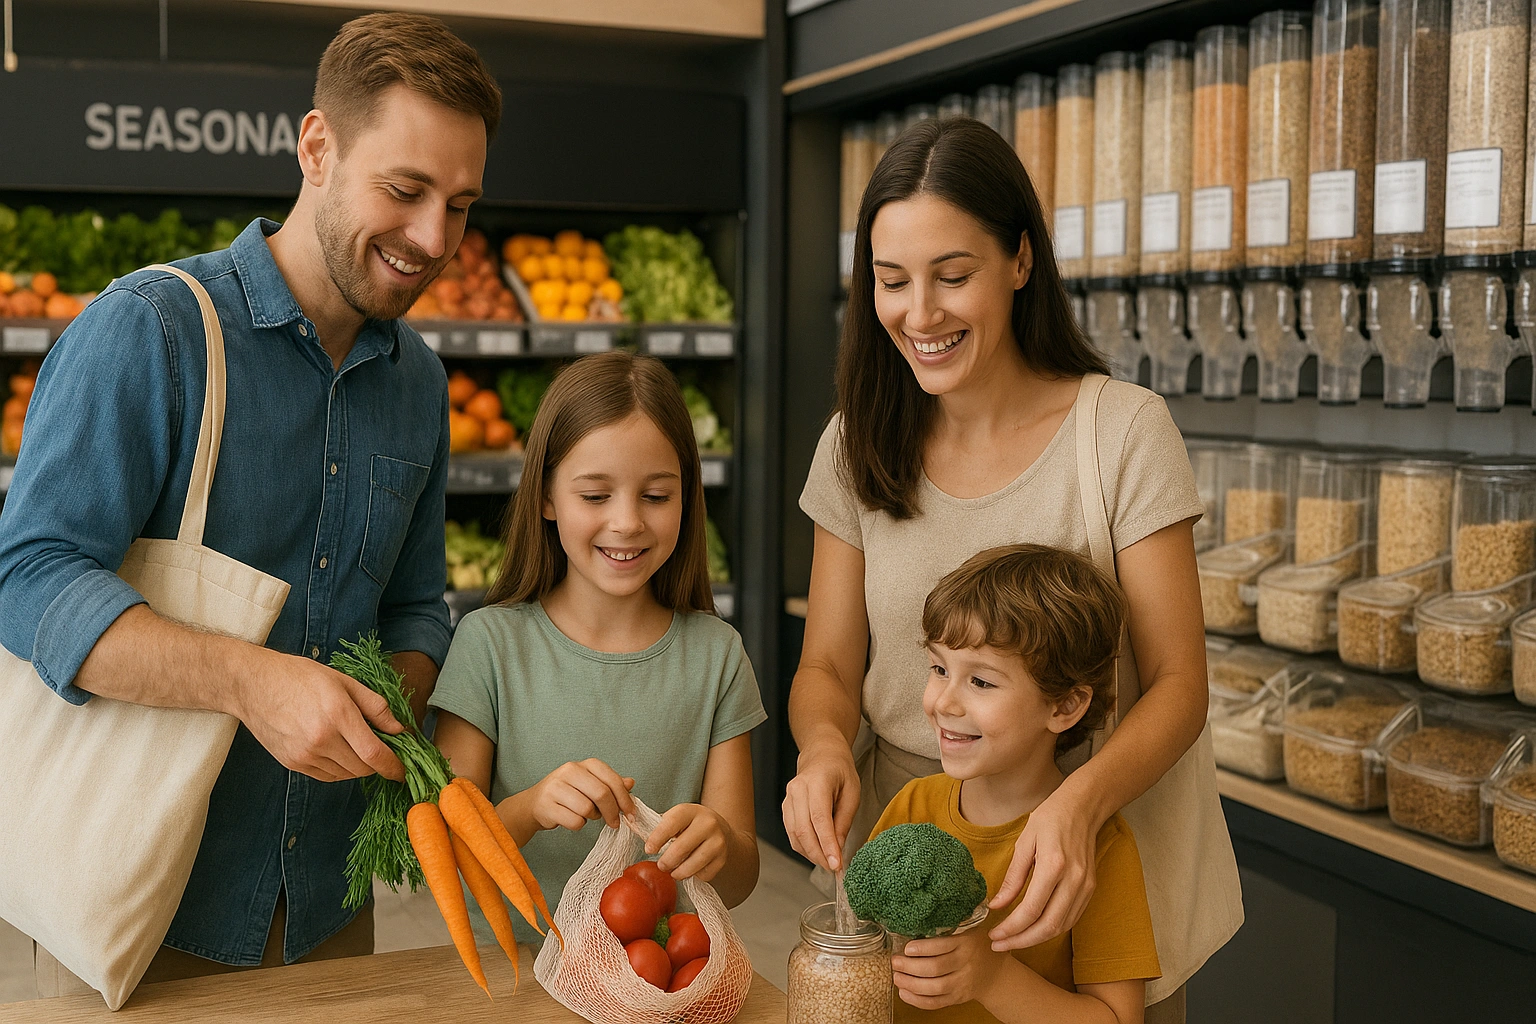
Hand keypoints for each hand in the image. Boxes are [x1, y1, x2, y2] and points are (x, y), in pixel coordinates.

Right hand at [235, 649, 406, 782]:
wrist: (253, 684)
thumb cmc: (300, 677)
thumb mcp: (344, 682)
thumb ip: (375, 707)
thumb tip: (399, 730)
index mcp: (338, 715)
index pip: (374, 754)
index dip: (393, 767)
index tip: (403, 771)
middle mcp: (321, 739)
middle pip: (362, 768)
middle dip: (378, 763)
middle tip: (382, 749)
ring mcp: (304, 754)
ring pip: (346, 774)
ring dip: (358, 766)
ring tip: (355, 744)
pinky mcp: (292, 763)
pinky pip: (327, 776)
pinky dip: (339, 769)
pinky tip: (338, 750)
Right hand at [524, 758, 635, 832]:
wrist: (534, 804)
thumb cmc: (567, 794)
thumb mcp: (590, 784)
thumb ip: (610, 784)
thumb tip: (630, 783)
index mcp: (584, 764)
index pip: (611, 779)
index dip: (624, 798)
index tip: (631, 812)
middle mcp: (569, 771)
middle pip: (601, 794)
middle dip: (612, 812)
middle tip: (615, 823)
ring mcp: (556, 787)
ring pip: (587, 809)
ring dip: (591, 817)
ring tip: (586, 815)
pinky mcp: (546, 805)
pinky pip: (574, 821)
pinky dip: (578, 825)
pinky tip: (572, 819)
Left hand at [646, 803, 732, 881]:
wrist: (721, 830)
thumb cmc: (689, 826)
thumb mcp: (676, 819)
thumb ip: (656, 825)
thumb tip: (629, 823)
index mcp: (691, 811)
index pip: (672, 823)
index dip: (658, 838)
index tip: (649, 849)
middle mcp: (707, 823)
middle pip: (681, 848)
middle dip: (666, 861)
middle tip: (661, 865)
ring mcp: (718, 841)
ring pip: (692, 865)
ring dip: (678, 872)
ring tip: (673, 871)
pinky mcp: (723, 858)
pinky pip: (703, 874)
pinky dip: (694, 876)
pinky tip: (692, 868)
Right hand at [781, 744, 859, 869]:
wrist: (821, 755)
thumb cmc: (839, 771)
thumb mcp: (852, 792)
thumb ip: (844, 820)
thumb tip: (838, 848)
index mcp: (817, 782)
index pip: (819, 819)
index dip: (827, 845)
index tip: (837, 865)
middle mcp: (797, 790)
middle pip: (804, 831)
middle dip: (819, 855)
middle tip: (835, 868)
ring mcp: (788, 799)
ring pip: (795, 835)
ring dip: (811, 854)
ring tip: (829, 862)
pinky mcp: (785, 808)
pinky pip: (792, 833)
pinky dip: (804, 847)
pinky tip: (818, 852)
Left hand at [892, 925, 1009, 1009]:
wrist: (996, 974)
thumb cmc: (978, 946)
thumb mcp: (972, 929)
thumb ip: (953, 921)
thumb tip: (924, 906)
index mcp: (966, 943)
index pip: (942, 947)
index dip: (922, 948)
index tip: (906, 947)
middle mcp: (965, 964)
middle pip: (935, 969)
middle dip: (910, 967)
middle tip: (895, 961)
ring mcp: (962, 983)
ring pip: (934, 988)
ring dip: (911, 984)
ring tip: (897, 976)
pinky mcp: (958, 998)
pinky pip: (936, 1003)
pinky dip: (918, 1000)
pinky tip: (904, 992)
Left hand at [987, 784, 1099, 951]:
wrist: (1083, 807)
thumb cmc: (1050, 818)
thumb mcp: (1023, 842)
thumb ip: (1012, 877)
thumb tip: (996, 905)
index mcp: (1053, 865)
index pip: (1031, 910)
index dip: (1011, 929)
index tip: (994, 935)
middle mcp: (1073, 880)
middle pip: (1048, 926)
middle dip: (1021, 941)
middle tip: (1000, 945)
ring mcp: (1085, 886)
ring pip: (1061, 926)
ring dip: (1036, 938)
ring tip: (1013, 940)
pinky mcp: (1090, 889)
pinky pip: (1071, 918)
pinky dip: (1051, 928)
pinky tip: (1033, 928)